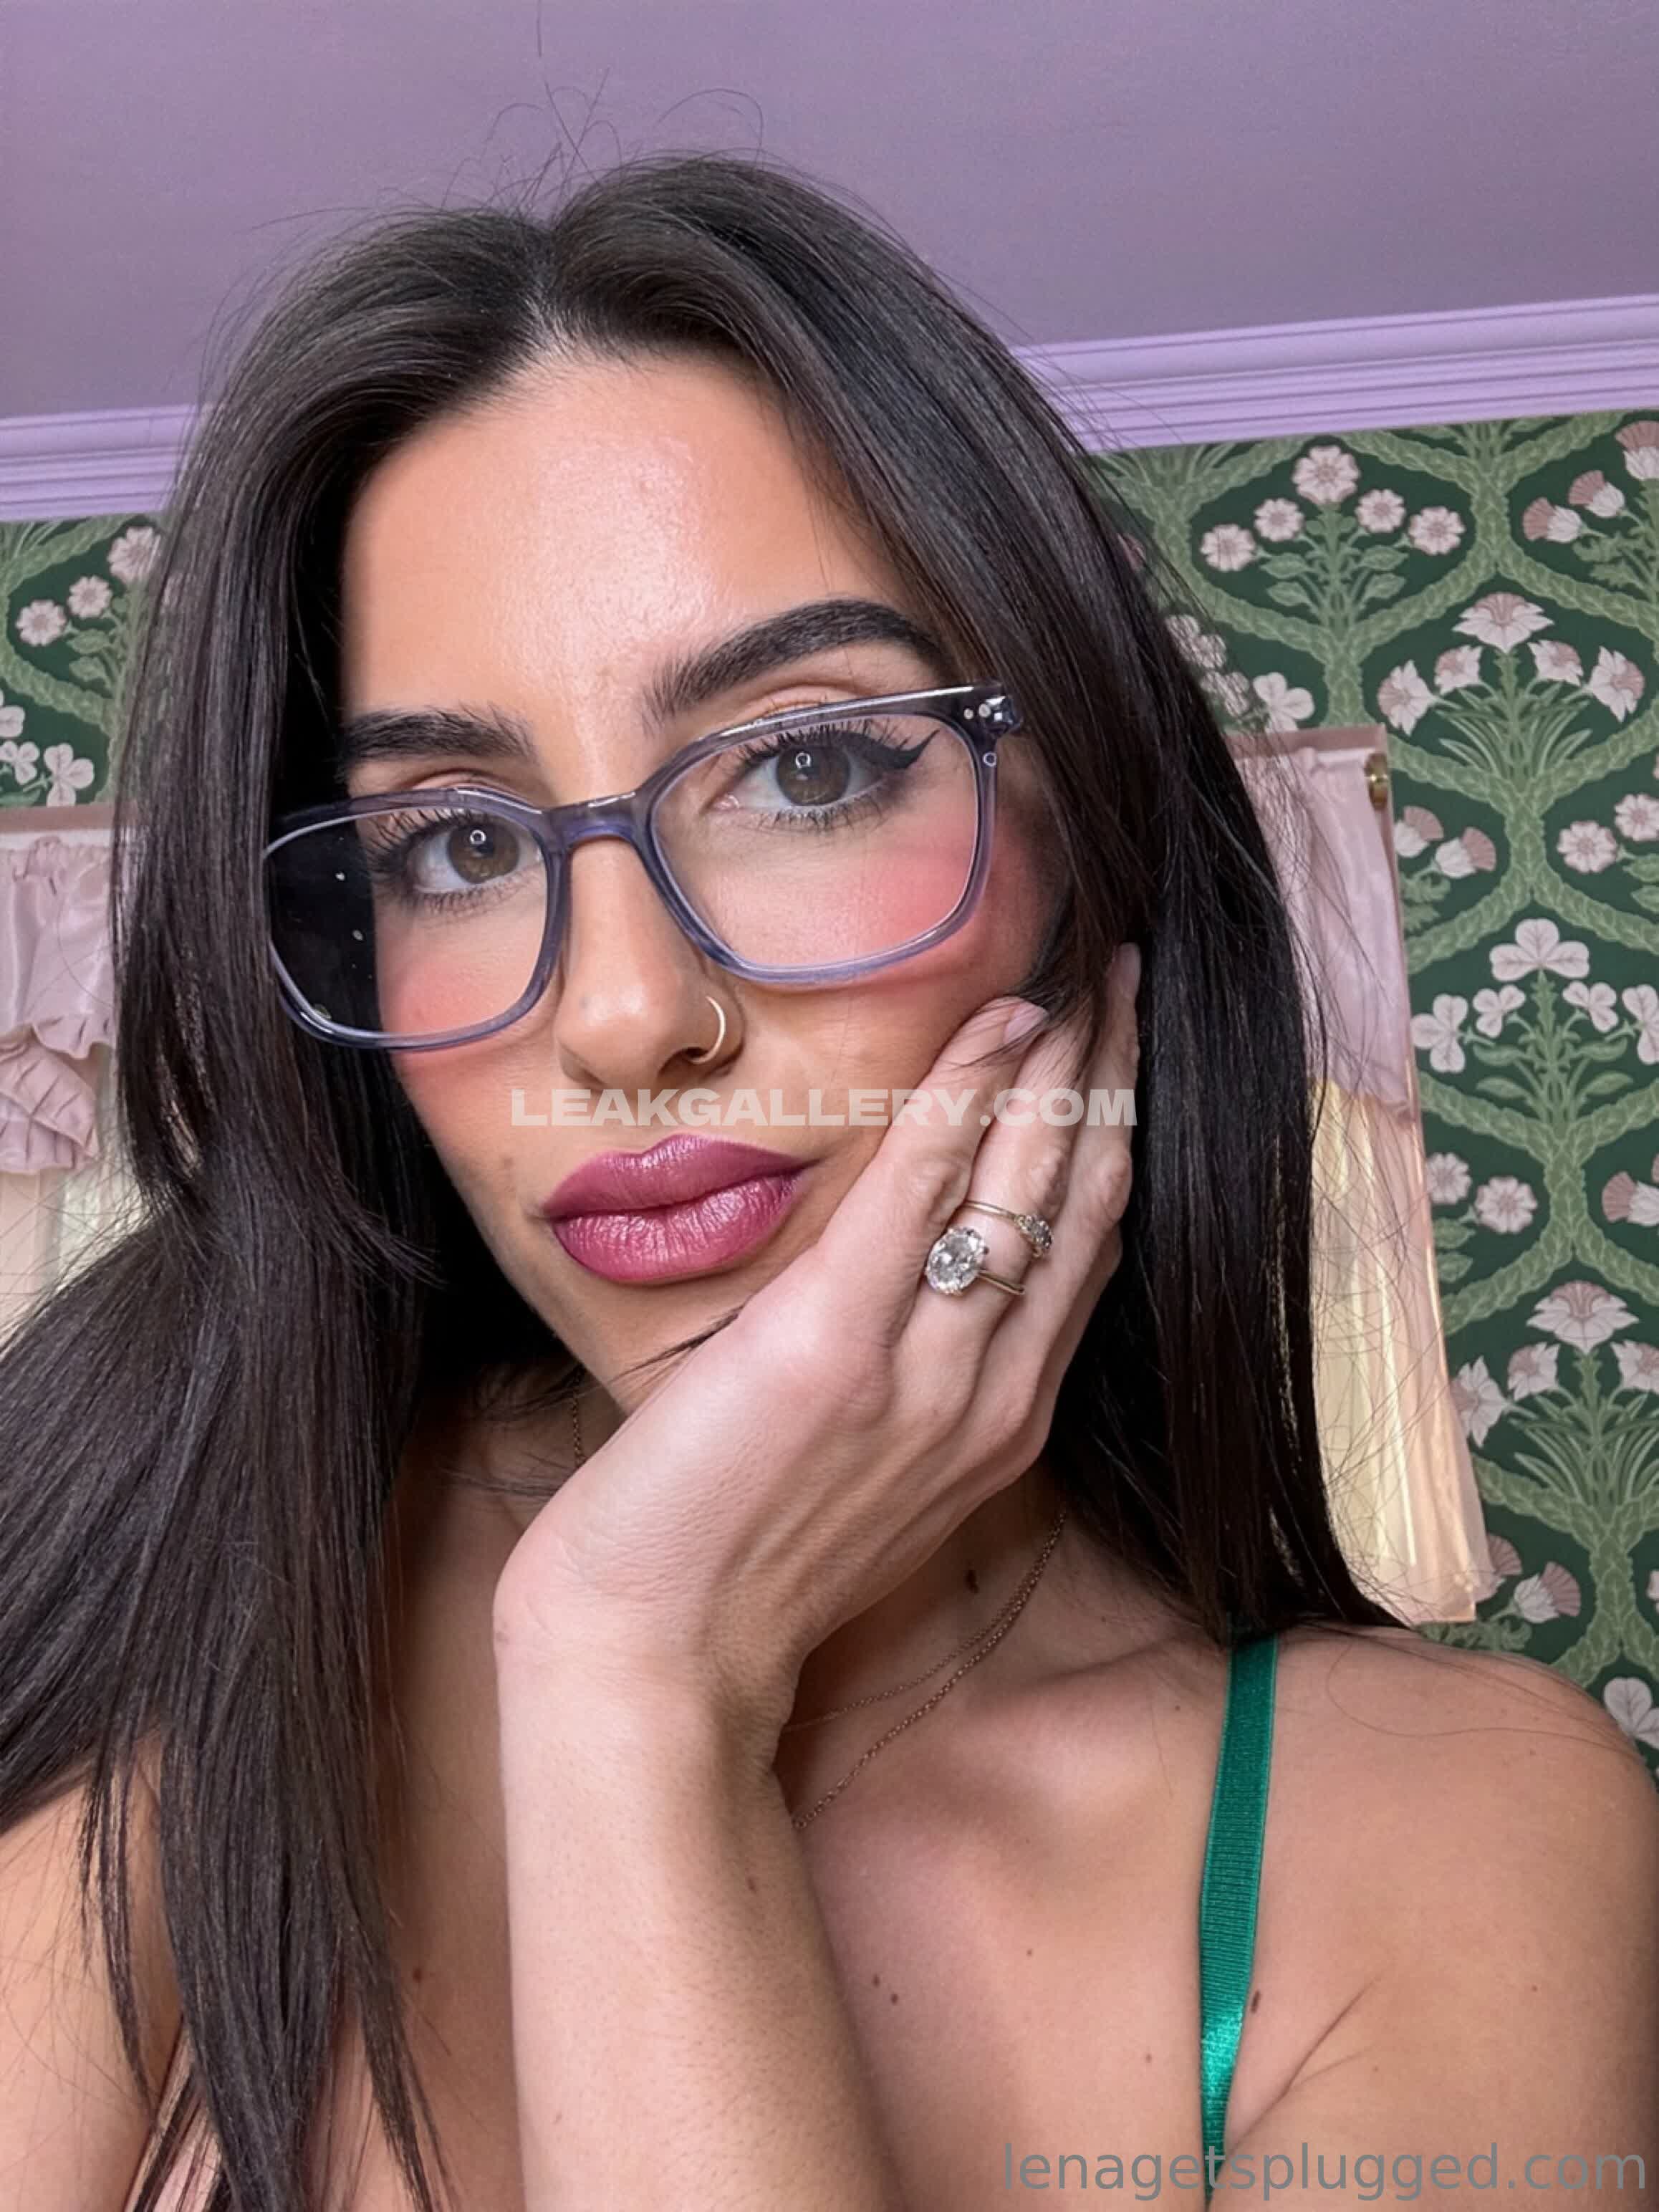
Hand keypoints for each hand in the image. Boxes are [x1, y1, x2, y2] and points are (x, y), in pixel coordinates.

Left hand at [492, 943, 1142, 1753]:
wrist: (656, 1653)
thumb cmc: (737, 1559)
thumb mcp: (861, 1470)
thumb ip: (909, 1376)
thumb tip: (911, 1270)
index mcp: (999, 1424)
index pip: (1086, 1251)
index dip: (1114, 1140)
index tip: (1117, 1054)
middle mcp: (991, 1396)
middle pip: (1083, 1204)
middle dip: (1112, 1080)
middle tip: (1124, 979)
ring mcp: (924, 1373)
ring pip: (1027, 1185)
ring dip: (1060, 1064)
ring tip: (1079, 976)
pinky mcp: (834, 1345)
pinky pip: (922, 1190)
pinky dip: (966, 1095)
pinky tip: (996, 1025)